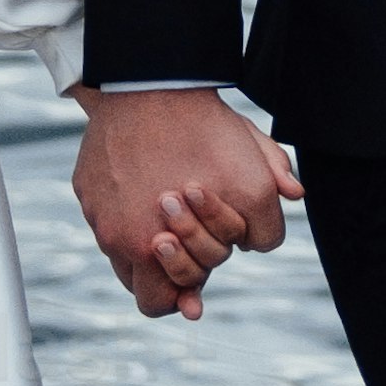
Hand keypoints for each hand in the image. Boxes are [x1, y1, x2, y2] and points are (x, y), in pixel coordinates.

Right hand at [71, 88, 302, 320]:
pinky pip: (106, 237)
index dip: (210, 267)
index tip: (213, 253)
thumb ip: (274, 180)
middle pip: (157, 302)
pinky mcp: (90, 207)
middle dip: (174, 279)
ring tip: (162, 233)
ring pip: (129, 275)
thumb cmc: (203, 121)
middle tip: (184, 251)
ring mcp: (112, 229)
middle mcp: (148, 243)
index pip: (197, 286)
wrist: (149, 83)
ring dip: (146, 264)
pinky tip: (140, 200)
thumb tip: (294, 196)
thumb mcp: (253, 151)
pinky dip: (122, 230)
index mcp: (193, 239)